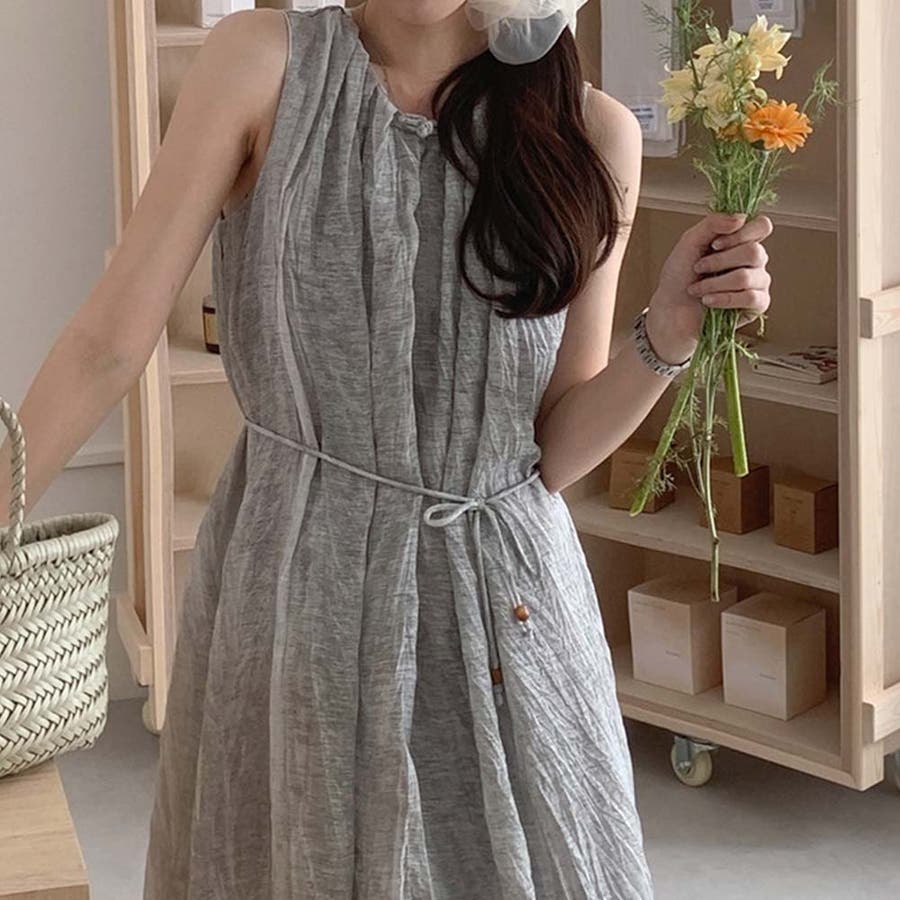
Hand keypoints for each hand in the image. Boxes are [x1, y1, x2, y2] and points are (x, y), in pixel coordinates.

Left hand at [646, 211, 773, 363]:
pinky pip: (751, 298)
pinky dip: (724, 299)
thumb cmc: (679, 278)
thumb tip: (740, 218)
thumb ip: (712, 224)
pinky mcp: (756, 305)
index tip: (715, 244)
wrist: (670, 310)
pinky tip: (708, 301)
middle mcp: (753, 260)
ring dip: (715, 283)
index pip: (762, 226)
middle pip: (755, 252)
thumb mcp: (689, 243)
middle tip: (699, 268)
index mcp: (740, 241)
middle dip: (719, 262)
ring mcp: (758, 282)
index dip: (742, 233)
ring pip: (747, 277)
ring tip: (697, 289)